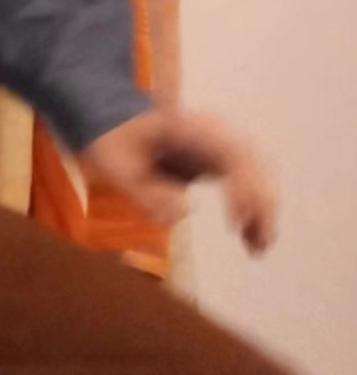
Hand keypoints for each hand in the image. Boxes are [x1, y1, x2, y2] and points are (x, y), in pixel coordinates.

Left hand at [78, 110, 276, 253]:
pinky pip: (245, 185)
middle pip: (253, 167)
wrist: (113, 124)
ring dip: (261, 213)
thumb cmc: (115, 143)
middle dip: (260, 207)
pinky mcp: (219, 162)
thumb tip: (183, 212)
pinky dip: (250, 211)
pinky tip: (250, 240)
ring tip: (256, 249)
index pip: (233, 156)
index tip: (234, 223)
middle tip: (257, 245)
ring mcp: (219, 147)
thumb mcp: (119, 169)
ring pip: (256, 177)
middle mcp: (215, 134)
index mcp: (193, 129)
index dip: (242, 189)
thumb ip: (145, 192)